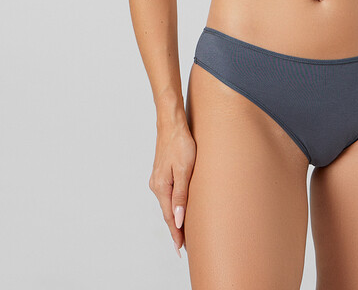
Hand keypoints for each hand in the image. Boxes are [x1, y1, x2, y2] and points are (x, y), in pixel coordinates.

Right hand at [148, 123, 196, 254]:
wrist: (171, 124)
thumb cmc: (180, 143)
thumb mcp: (185, 169)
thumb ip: (181, 195)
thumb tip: (177, 220)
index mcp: (161, 187)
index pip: (169, 217)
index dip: (176, 234)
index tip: (180, 249)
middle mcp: (156, 185)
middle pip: (167, 212)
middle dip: (175, 229)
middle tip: (183, 246)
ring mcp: (157, 179)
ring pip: (167, 204)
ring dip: (174, 217)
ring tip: (183, 231)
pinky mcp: (161, 173)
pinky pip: (167, 194)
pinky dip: (173, 205)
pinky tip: (178, 208)